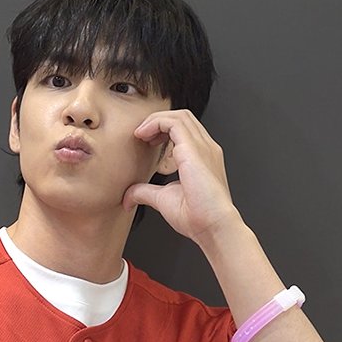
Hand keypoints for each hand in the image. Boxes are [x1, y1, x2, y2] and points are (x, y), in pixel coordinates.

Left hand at [123, 109, 239, 244]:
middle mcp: (205, 148)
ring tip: (141, 134)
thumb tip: (128, 196)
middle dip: (158, 121)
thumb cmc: (198, 217)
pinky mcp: (193, 149)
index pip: (185, 130)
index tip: (147, 142)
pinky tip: (143, 135)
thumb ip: (145, 193)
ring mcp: (202, 146)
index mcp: (203, 157)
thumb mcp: (163, 200)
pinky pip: (173, 122)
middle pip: (182, 117)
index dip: (163, 130)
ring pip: (179, 115)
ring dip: (155, 120)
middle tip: (141, 135)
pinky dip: (156, 123)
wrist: (214, 226)